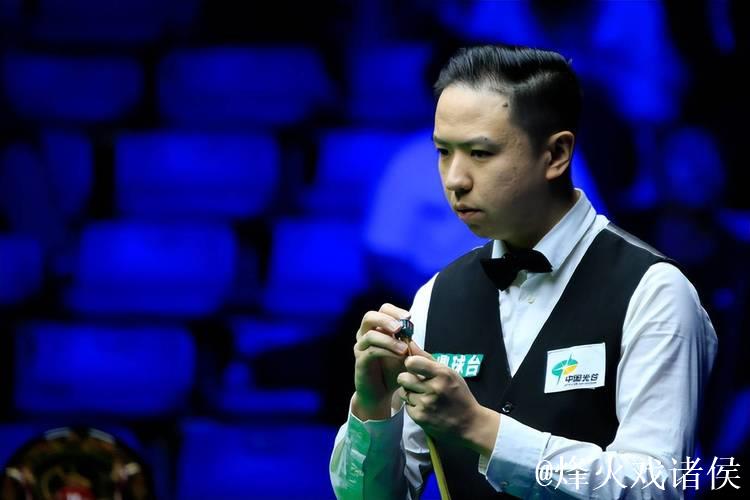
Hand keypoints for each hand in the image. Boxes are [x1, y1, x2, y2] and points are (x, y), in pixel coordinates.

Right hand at [351, 303, 410, 420]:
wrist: (382, 393)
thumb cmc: (393, 370)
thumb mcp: (405, 354)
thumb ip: (409, 342)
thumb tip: (412, 330)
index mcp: (377, 328)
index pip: (383, 309)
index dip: (395, 311)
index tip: (409, 317)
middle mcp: (365, 334)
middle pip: (370, 316)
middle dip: (386, 320)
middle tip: (400, 328)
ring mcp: (361, 347)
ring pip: (369, 334)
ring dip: (389, 339)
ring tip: (404, 348)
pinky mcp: (360, 361)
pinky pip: (370, 351)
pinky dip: (386, 351)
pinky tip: (399, 356)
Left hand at [397, 356, 499, 455]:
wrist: (469, 424)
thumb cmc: (459, 395)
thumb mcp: (449, 373)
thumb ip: (427, 358)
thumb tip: (410, 344)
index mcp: (442, 374)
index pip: (412, 362)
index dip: (411, 363)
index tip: (415, 367)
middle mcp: (433, 388)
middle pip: (403, 378)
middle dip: (407, 379)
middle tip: (416, 383)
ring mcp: (426, 404)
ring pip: (403, 392)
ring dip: (410, 393)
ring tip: (423, 396)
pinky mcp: (420, 417)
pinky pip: (407, 406)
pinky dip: (413, 406)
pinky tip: (425, 407)